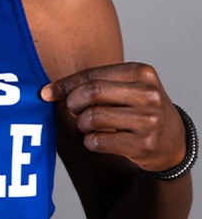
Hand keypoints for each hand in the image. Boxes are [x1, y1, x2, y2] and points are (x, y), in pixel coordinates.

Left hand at [42, 62, 184, 171]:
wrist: (171, 142)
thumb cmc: (137, 109)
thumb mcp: (125, 88)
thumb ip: (93, 84)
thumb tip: (47, 91)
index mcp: (142, 73)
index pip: (92, 75)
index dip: (65, 85)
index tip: (47, 93)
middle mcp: (150, 94)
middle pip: (92, 93)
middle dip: (72, 103)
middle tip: (73, 111)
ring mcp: (150, 120)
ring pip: (92, 118)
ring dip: (82, 124)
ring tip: (89, 126)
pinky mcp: (144, 145)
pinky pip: (98, 141)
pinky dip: (90, 142)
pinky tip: (99, 140)